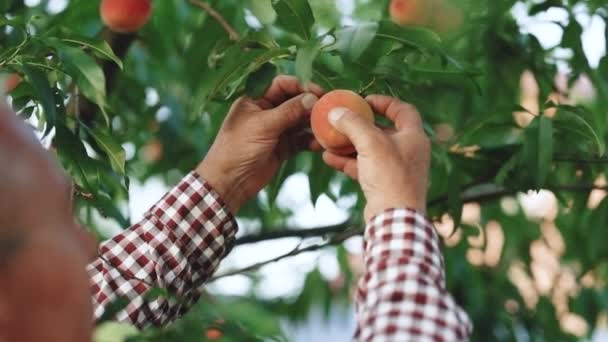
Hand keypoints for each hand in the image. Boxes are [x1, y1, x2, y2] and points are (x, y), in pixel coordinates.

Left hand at [196, 76, 323, 212]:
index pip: (282, 85)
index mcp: (255, 100)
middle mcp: (266, 112)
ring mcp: (275, 131)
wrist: (230, 182)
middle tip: (329, 110)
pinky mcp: (282, 148)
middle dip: (311, 105)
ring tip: (328, 127)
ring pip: (299, 122)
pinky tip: (321, 144)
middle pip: (294, 102)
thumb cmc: (239, 148)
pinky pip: (300, 140)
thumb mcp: (264, 125)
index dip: (300, 86)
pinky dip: (310, 141)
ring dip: (313, 124)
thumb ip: (289, 111)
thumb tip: (312, 97)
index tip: (319, 92)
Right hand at [322, 95, 430, 220]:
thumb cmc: (390, 176)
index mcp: (414, 137)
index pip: (403, 110)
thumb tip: (335, 111)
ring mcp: (396, 169)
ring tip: (329, 139)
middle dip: (360, 125)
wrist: (394, 218)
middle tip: (342, 119)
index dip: (384, 102)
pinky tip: (328, 158)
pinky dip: (348, 161)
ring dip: (349, 144)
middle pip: (383, 130)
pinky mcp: (384, 184)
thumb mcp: (370, 143)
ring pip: (370, 150)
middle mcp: (408, 151)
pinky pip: (364, 167)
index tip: (364, 101)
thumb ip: (353, 124)